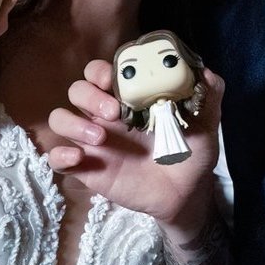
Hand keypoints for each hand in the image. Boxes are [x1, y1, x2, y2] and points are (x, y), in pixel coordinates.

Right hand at [48, 59, 221, 228]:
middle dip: (89, 95)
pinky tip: (79, 158)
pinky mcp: (86, 167)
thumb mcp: (206, 122)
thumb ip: (207, 95)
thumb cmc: (191, 153)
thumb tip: (207, 73)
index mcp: (129, 97)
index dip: (101, 70)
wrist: (186, 195)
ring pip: (61, 118)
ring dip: (73, 123)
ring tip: (99, 138)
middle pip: (78, 90)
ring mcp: (93, 140)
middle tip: (114, 113)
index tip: (112, 79)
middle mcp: (106, 114)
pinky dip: (60, 154)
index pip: (102, 72)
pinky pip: (57, 157)